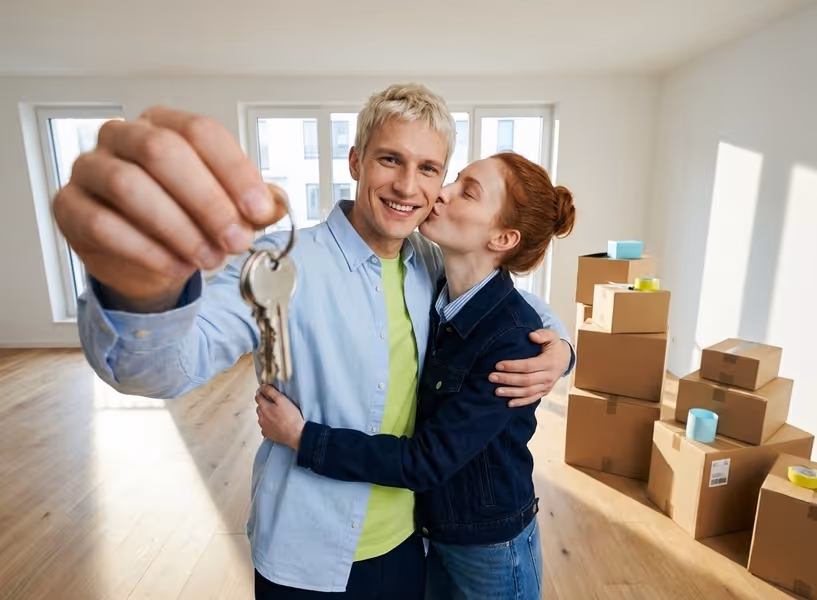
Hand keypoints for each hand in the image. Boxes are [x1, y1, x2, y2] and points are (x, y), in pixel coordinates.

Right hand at [52, 106, 288, 310]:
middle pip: (163, 152)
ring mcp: (90, 168)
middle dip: (208, 202)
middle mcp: (123, 136)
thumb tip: (276, 205)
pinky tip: (176, 265)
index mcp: (165, 125)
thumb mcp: (227, 209)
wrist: (147, 260)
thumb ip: (253, 204)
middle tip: (235, 239)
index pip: (200, 131)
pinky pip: (102, 223)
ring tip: (208, 257)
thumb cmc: (185, 220)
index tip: (259, 209)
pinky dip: (146, 249)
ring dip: (178, 228)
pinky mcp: (69, 206)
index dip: (233, 171)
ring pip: (129, 185)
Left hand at [256, 385, 305, 449]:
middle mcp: (261, 417)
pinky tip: (275, 423)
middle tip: (274, 403)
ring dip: (265, 413)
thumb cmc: (291, 416)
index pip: (258, 396)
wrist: (295, 434)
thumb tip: (262, 387)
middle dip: (264, 403)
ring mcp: (263, 426)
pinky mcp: (267, 434)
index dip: (262, 392)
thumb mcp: (282, 399)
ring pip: (261, 416)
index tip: (267, 391)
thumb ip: (271, 392)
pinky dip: (268, 423)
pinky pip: (264, 426)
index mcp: (264, 407)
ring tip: (276, 414)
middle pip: (259, 407)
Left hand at [490, 329, 572, 407]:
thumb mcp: (552, 336)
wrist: (565, 359)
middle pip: (526, 380)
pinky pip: (532, 399)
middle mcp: (549, 376)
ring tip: (496, 391)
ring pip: (528, 392)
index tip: (498, 365)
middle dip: (507, 379)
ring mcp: (547, 386)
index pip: (528, 366)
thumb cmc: (554, 346)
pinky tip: (508, 403)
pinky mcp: (545, 392)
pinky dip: (521, 402)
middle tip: (491, 377)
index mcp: (549, 362)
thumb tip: (532, 335)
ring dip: (511, 392)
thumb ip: (543, 334)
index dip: (513, 366)